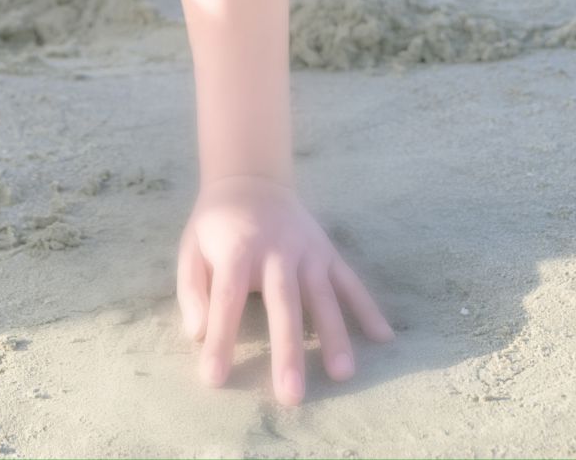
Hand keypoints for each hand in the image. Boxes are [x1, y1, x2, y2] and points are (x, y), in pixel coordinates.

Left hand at [176, 175, 393, 406]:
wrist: (251, 179)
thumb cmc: (217, 225)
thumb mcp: (191, 246)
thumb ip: (192, 289)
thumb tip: (196, 333)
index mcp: (237, 249)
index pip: (228, 298)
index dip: (221, 338)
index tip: (214, 378)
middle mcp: (277, 249)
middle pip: (283, 302)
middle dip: (288, 349)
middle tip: (291, 395)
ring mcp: (308, 249)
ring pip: (323, 294)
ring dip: (334, 334)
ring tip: (343, 373)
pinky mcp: (328, 251)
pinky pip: (350, 281)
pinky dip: (368, 308)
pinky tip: (384, 338)